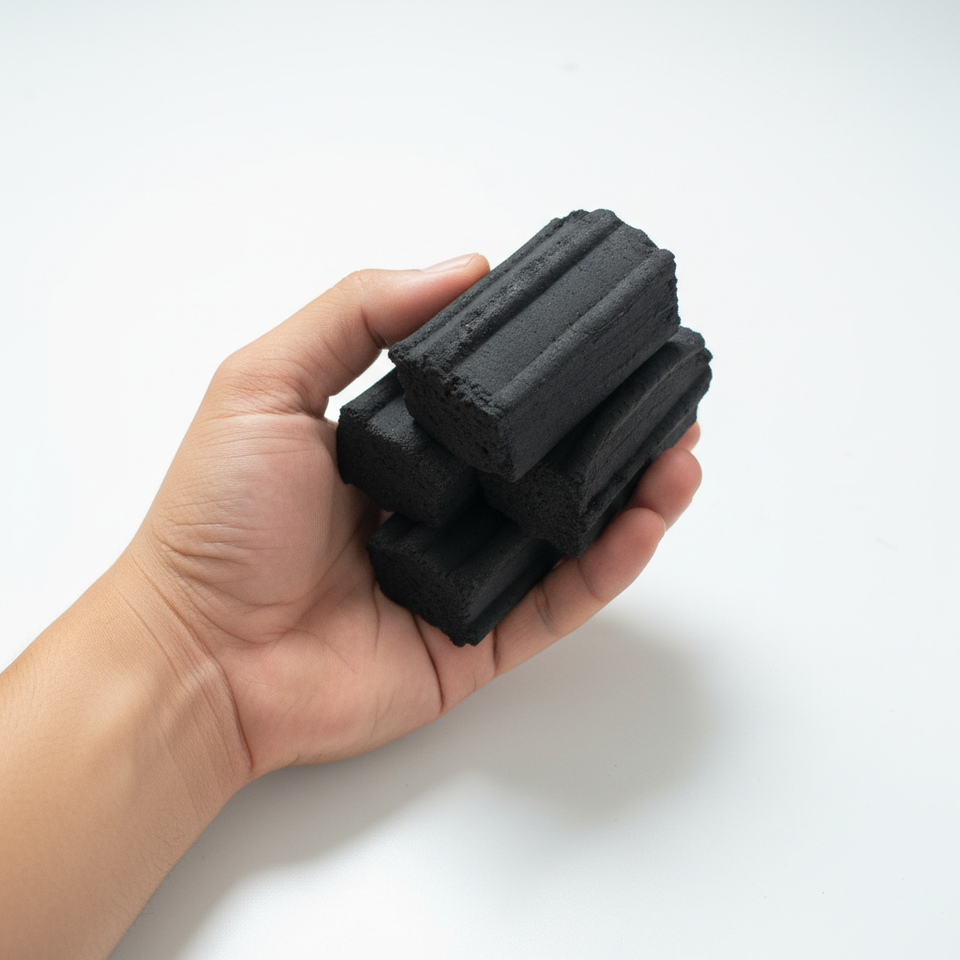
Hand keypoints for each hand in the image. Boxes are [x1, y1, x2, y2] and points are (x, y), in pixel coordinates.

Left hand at [122, 255, 703, 779]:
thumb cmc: (218, 519)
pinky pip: (559, 601)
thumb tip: (464, 266)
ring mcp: (462, 579)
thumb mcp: (267, 383)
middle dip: (608, 428)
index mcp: (396, 451)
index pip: (491, 403)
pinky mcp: (477, 642)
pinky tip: (650, 512)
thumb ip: (358, 314)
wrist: (197, 655)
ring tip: (682, 441)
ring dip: (632, 488)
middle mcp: (437, 511)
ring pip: (567, 533)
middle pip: (543, 466)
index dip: (545, 372)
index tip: (600, 333)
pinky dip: (611, 562)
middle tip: (663, 386)